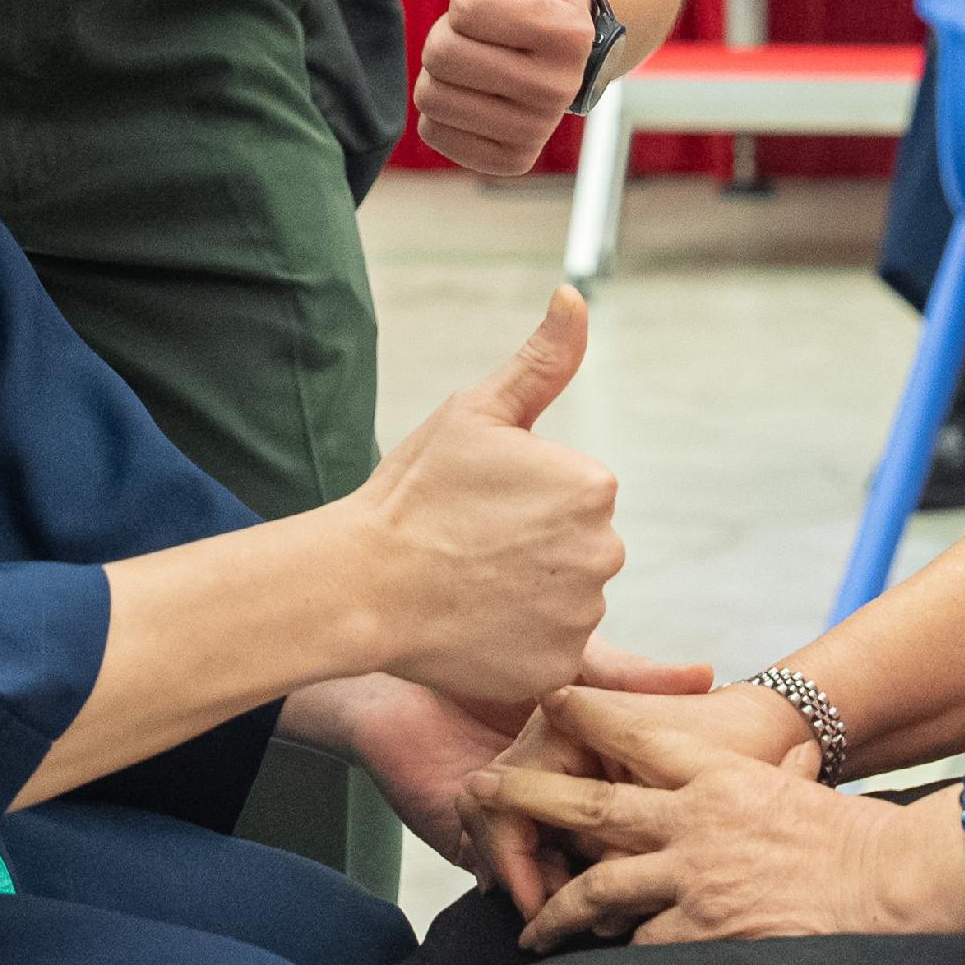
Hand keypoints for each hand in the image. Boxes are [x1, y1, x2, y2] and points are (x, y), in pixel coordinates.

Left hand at [337, 639, 714, 875]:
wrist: (388, 670)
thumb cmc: (479, 651)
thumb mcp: (568, 660)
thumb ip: (629, 677)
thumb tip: (704, 675)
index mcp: (591, 754)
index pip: (631, 800)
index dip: (643, 821)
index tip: (656, 832)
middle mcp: (559, 792)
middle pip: (595, 841)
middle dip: (598, 864)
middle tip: (599, 872)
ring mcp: (519, 820)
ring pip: (551, 861)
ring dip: (551, 879)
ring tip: (549, 886)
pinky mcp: (473, 840)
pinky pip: (499, 867)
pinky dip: (507, 873)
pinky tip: (507, 878)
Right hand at [339, 287, 622, 706]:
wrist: (362, 582)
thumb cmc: (413, 492)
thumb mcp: (477, 411)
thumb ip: (543, 360)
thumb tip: (575, 296)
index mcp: (592, 486)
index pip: (577, 492)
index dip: (525, 497)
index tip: (480, 505)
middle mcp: (602, 552)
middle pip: (578, 547)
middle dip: (535, 546)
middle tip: (470, 545)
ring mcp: (580, 616)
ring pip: (565, 598)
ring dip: (529, 594)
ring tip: (469, 585)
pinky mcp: (553, 668)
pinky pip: (548, 649)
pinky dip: (518, 641)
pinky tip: (475, 624)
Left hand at [417, 0, 594, 175]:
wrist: (541, 40)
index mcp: (567, 30)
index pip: (467, 10)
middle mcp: (561, 88)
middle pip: (444, 56)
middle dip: (449, 33)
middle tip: (482, 30)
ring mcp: (537, 130)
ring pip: (435, 97)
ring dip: (443, 72)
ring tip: (479, 58)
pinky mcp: (510, 160)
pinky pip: (436, 135)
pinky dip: (443, 112)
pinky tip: (474, 93)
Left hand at [476, 692, 964, 950]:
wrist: (889, 881)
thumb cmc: (854, 834)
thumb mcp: (803, 785)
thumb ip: (781, 773)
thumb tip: (788, 762)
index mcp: (716, 773)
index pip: (636, 735)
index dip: (587, 717)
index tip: (549, 699)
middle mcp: (694, 818)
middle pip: (591, 808)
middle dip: (530, 801)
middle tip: (483, 795)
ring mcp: (693, 876)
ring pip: (599, 889)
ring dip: (556, 908)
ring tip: (530, 924)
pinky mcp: (702, 929)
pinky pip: (641, 942)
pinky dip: (620, 950)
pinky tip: (599, 962)